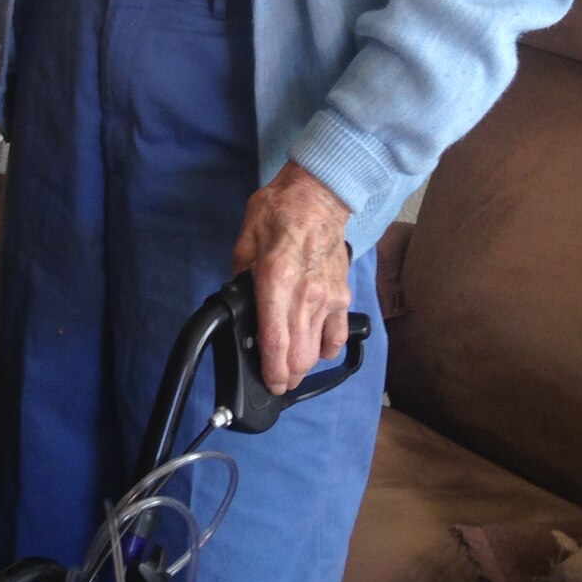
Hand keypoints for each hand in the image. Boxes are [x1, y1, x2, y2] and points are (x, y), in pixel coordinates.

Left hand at [232, 162, 352, 394]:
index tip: (268, 385)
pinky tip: (316, 349)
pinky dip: (327, 350)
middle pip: (299, 357)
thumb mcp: (245, 242)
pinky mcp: (343, 296)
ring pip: (318, 352)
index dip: (271, 372)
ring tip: (291, 367)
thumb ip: (240, 278)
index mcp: (275, 281)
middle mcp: (304, 296)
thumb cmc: (277, 213)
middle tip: (274, 379)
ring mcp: (328, 299)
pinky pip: (339, 336)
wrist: (317, 196)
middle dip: (286, 377)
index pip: (275, 342)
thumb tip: (238, 306)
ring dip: (304, 367)